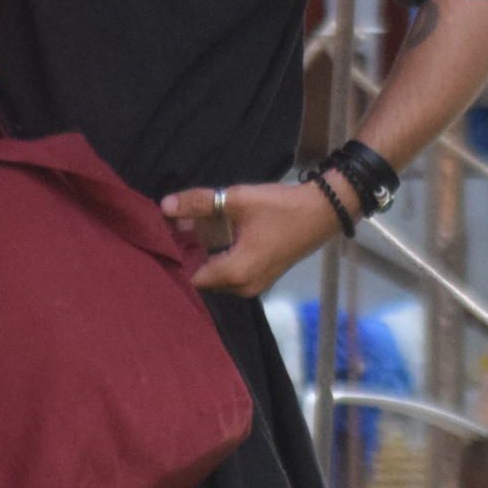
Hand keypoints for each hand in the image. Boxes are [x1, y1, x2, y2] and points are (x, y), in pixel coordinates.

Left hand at [160, 177, 350, 296]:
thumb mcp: (238, 199)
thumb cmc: (281, 208)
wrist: (324, 211)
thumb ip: (199, 203)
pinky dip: (221, 257)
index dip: (176, 258)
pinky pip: (232, 273)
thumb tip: (164, 206)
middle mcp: (243, 287)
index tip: (163, 238)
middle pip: (202, 277)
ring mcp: (255, 285)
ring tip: (192, 229)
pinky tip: (216, 234)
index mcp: (235, 273)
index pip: (190, 277)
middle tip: (174, 229)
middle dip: (189, 255)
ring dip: (205, 255)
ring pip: (217, 275)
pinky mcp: (263, 277)